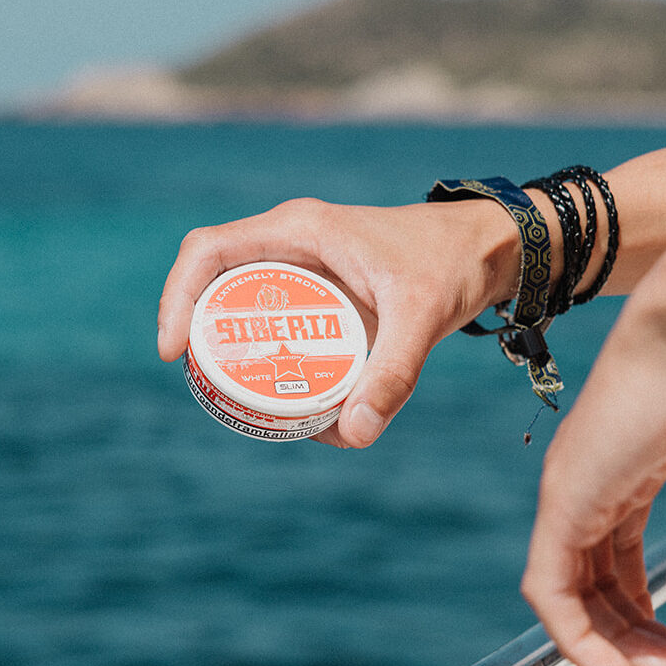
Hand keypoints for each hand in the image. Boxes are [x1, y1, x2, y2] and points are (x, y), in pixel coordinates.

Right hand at [157, 197, 519, 447]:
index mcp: (300, 229)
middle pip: (214, 284)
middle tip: (215, 393)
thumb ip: (392, 374)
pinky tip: (303, 407)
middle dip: (206, 341)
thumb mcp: (422, 316)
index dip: (177, 299)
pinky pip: (278, 324)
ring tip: (262, 408)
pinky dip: (278, 364)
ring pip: (245, 308)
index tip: (173, 353)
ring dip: (243, 357)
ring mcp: (304, 266)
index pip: (207, 252)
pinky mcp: (322, 291)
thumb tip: (356, 436)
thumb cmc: (454, 263)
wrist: (492, 248)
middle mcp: (292, 243)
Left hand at [520, 301, 665, 665]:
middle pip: (591, 576)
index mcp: (630, 462)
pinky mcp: (566, 493)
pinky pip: (548, 586)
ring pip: (566, 589)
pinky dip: (573, 636)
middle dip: (630, 634)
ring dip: (609, 645)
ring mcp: (572, 483)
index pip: (617, 550)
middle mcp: (591, 474)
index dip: (640, 606)